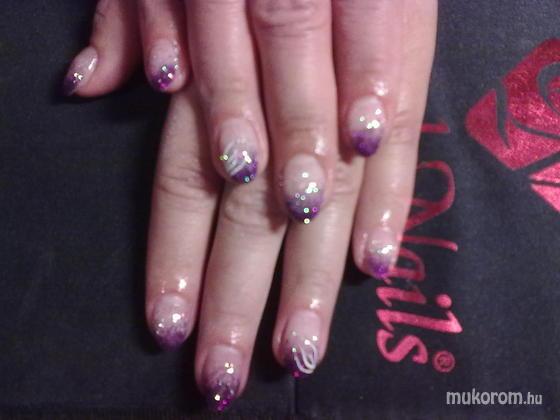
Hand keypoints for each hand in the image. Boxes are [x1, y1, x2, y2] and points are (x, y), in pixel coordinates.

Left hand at [63, 0, 437, 409]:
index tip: (170, 324)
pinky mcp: (405, 37)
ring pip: (329, 181)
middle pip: (252, 201)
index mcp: (209, 41)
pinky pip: (403, 131)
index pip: (186, 172)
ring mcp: (345, 55)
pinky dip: (392, 197)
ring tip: (300, 341)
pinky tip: (377, 257)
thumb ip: (125, 17)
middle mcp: (273, 63)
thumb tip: (91, 85)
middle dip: (240, 291)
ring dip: (313, 267)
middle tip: (228, 371)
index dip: (176, 254)